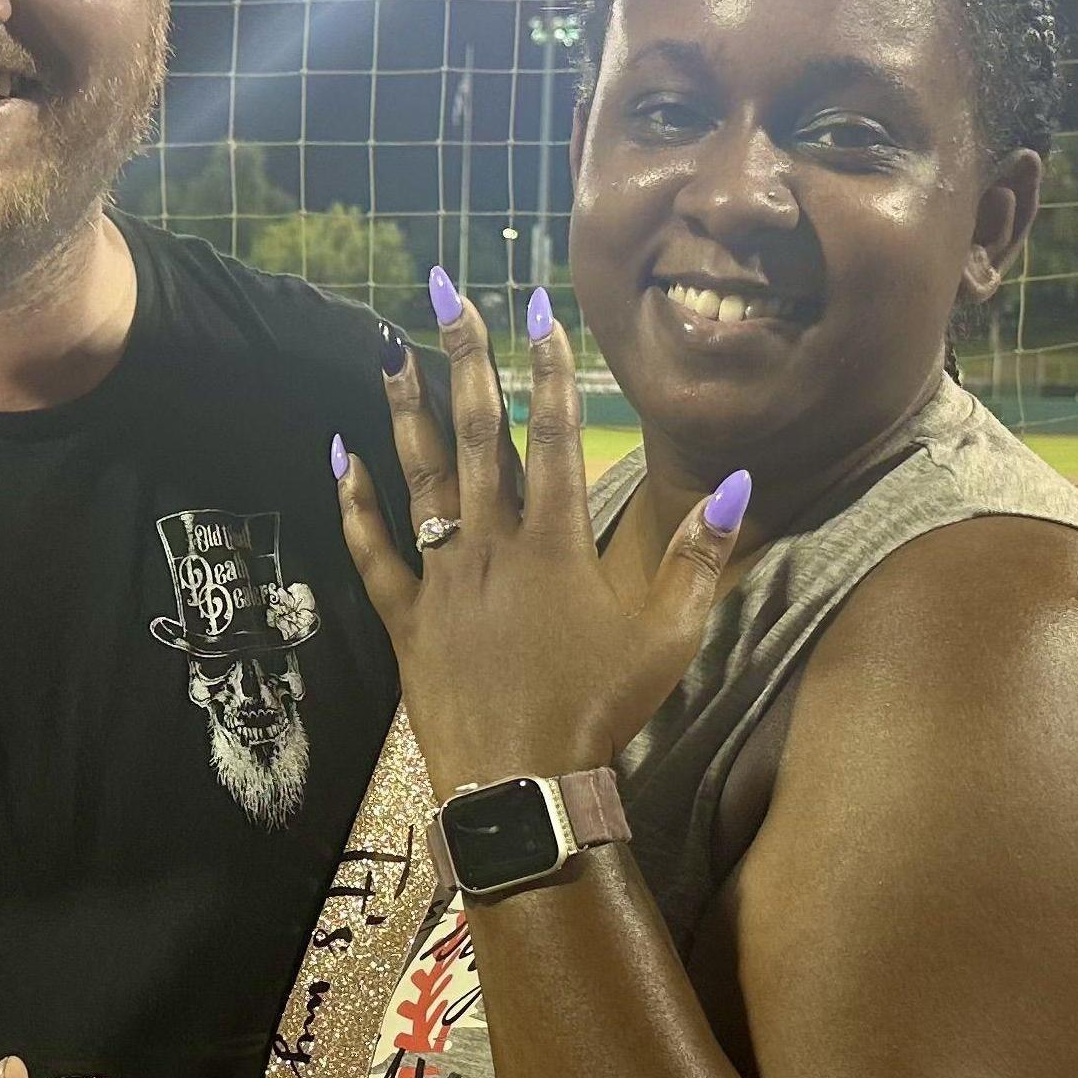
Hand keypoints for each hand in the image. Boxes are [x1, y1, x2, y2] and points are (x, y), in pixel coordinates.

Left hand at [332, 277, 747, 795]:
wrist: (523, 784)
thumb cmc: (602, 710)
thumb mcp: (669, 636)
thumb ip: (701, 555)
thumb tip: (738, 481)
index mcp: (557, 542)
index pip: (556, 433)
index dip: (547, 366)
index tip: (535, 307)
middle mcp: (493, 544)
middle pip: (478, 433)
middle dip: (463, 356)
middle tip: (445, 292)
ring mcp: (443, 578)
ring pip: (420, 477)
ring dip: (403, 408)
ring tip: (387, 345)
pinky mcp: (407, 618)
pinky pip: (373, 552)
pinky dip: (355, 504)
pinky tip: (340, 456)